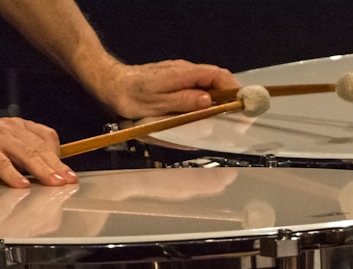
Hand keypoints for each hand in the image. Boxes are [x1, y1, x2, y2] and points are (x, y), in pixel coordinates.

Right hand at [0, 118, 78, 187]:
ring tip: (54, 183)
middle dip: (57, 166)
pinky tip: (23, 184)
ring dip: (42, 170)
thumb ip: (24, 157)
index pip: (47, 137)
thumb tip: (49, 174)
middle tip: (69, 181)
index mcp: (18, 126)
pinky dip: (13, 174)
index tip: (69, 174)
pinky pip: (1, 163)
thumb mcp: (5, 149)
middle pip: (40, 147)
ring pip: (25, 154)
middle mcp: (9, 128)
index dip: (59, 156)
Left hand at [92, 59, 240, 118]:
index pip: (217, 75)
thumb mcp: (157, 103)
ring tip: (224, 115)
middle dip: (231, 95)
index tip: (242, 103)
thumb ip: (184, 101)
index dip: (234, 89)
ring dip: (219, 97)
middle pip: (217, 78)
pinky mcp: (175, 78)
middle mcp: (184, 70)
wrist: (110, 83)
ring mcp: (180, 73)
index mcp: (182, 74)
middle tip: (237, 115)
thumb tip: (208, 101)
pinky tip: (206, 110)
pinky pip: (198, 85)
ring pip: (208, 82)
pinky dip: (207, 96)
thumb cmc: (130, 95)